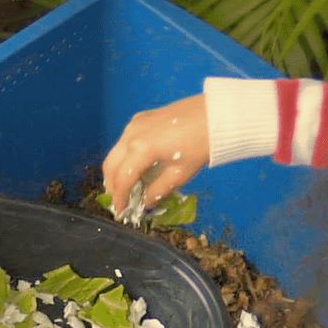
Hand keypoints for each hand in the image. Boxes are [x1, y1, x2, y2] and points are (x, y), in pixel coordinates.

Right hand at [102, 94, 207, 208]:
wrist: (216, 114)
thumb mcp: (180, 174)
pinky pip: (124, 141)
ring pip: (115, 153)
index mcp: (140, 150)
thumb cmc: (201, 144)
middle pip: (110, 165)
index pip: (122, 180)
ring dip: (117, 171)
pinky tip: (136, 166)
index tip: (122, 212)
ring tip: (127, 186)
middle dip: (112, 186)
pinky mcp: (141, 118)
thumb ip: (158, 191)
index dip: (120, 199)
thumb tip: (145, 203)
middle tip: (120, 200)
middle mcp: (131, 135)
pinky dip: (125, 157)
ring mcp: (134, 124)